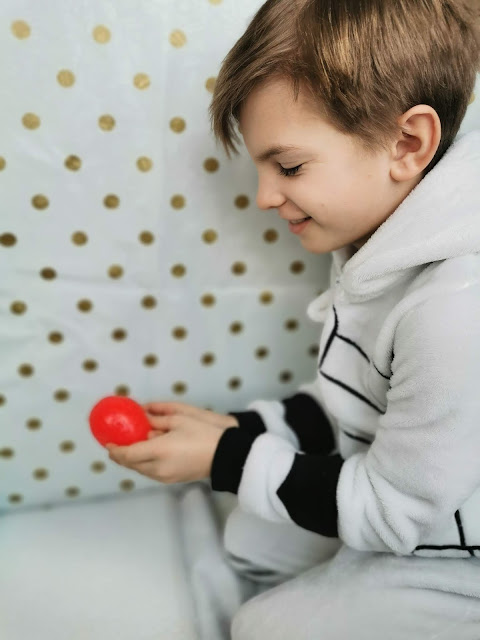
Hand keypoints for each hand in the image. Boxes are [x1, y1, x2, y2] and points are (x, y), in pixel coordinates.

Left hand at [106, 401, 238, 483]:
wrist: (225, 454)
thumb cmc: (203, 433)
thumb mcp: (180, 419)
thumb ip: (157, 417)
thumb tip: (142, 415)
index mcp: (158, 452)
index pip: (127, 454)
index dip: (115, 449)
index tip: (107, 442)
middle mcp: (157, 468)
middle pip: (131, 464)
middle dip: (122, 455)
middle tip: (117, 443)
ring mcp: (164, 477)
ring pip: (140, 470)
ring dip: (133, 460)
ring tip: (133, 446)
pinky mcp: (172, 480)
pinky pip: (151, 472)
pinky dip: (144, 463)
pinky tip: (148, 453)